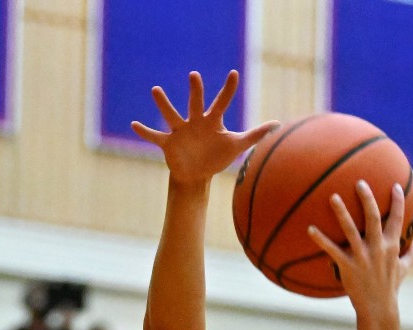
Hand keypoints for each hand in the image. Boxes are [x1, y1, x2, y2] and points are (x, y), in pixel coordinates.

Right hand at [131, 71, 277, 184]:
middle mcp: (195, 122)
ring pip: (171, 115)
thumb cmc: (216, 156)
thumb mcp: (236, 146)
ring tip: (155, 90)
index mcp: (212, 121)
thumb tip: (278, 124)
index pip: (222, 102)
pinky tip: (134, 124)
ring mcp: (180, 131)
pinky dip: (145, 131)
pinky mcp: (168, 143)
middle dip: (196, 90)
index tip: (234, 74)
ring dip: (163, 104)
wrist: (196, 174)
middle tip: (195, 76)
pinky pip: (155, 137)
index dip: (228, 89)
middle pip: (196, 103)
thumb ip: (255, 134)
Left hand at [308, 181, 412, 315]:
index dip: (397, 201)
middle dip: (367, 198)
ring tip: (332, 196)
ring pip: (350, 229)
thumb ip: (410, 257)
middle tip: (359, 182)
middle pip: (373, 217)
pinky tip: (310, 228)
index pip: (397, 219)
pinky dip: (321, 239)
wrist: (378, 308)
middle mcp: (378, 248)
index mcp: (392, 246)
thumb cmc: (390, 288)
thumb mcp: (403, 271)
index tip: (394, 185)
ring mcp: (362, 256)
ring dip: (341, 212)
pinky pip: (332, 249)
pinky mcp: (347, 266)